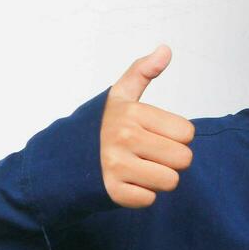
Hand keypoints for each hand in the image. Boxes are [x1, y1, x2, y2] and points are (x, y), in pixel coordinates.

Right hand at [99, 44, 195, 208]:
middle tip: (149, 155)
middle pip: (183, 159)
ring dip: (159, 179)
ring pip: (170, 182)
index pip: (187, 133)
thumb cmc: (99, 127)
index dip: (176, 136)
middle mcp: (124, 138)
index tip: (155, 134)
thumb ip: (142, 72)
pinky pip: (150, 200)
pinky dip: (141, 195)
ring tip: (139, 168)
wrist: (61, 160)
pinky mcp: (112, 192)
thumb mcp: (119, 96)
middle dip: (171, 160)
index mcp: (131, 113)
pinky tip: (127, 183)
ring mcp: (116, 166)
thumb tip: (166, 49)